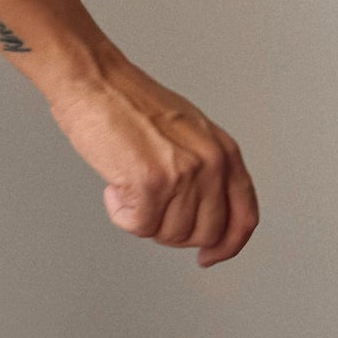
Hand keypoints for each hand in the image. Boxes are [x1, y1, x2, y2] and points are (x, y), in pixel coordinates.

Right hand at [39, 44, 258, 267]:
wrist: (94, 81)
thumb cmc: (127, 100)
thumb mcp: (188, 131)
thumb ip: (204, 168)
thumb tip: (200, 212)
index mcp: (224, 151)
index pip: (244, 217)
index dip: (228, 246)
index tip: (210, 256)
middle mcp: (211, 164)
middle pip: (203, 234)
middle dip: (171, 232)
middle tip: (148, 211)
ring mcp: (183, 175)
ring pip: (169, 234)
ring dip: (142, 219)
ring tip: (128, 187)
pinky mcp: (150, 184)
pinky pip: (138, 226)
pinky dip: (120, 213)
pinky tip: (114, 186)